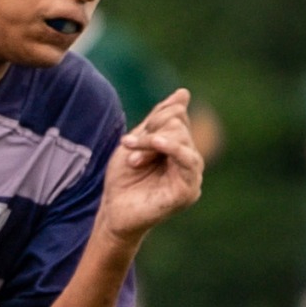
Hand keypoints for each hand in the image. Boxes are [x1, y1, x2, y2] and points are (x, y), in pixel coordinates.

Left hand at [98, 90, 203, 244]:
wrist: (113, 213)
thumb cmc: (123, 180)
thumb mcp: (137, 142)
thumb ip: (158, 119)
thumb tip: (184, 93)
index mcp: (179, 148)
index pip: (177, 116)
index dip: (155, 118)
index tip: (129, 139)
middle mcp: (189, 160)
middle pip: (179, 125)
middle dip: (150, 133)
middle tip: (128, 149)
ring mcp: (192, 176)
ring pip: (181, 139)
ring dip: (151, 143)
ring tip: (132, 159)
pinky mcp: (189, 190)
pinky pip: (188, 160)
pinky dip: (172, 148)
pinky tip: (157, 144)